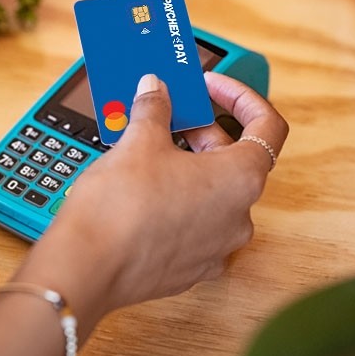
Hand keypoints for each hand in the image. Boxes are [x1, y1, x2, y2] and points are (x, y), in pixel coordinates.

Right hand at [17, 72, 287, 322]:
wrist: (87, 268)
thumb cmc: (121, 207)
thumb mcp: (140, 141)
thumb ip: (155, 108)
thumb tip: (156, 89)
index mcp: (240, 179)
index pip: (267, 125)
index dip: (240, 97)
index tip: (211, 87)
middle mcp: (240, 216)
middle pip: (237, 157)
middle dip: (203, 129)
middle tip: (168, 114)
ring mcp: (218, 245)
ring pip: (215, 190)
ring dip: (191, 163)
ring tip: (151, 149)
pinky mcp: (193, 265)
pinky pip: (197, 220)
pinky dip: (180, 196)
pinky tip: (148, 187)